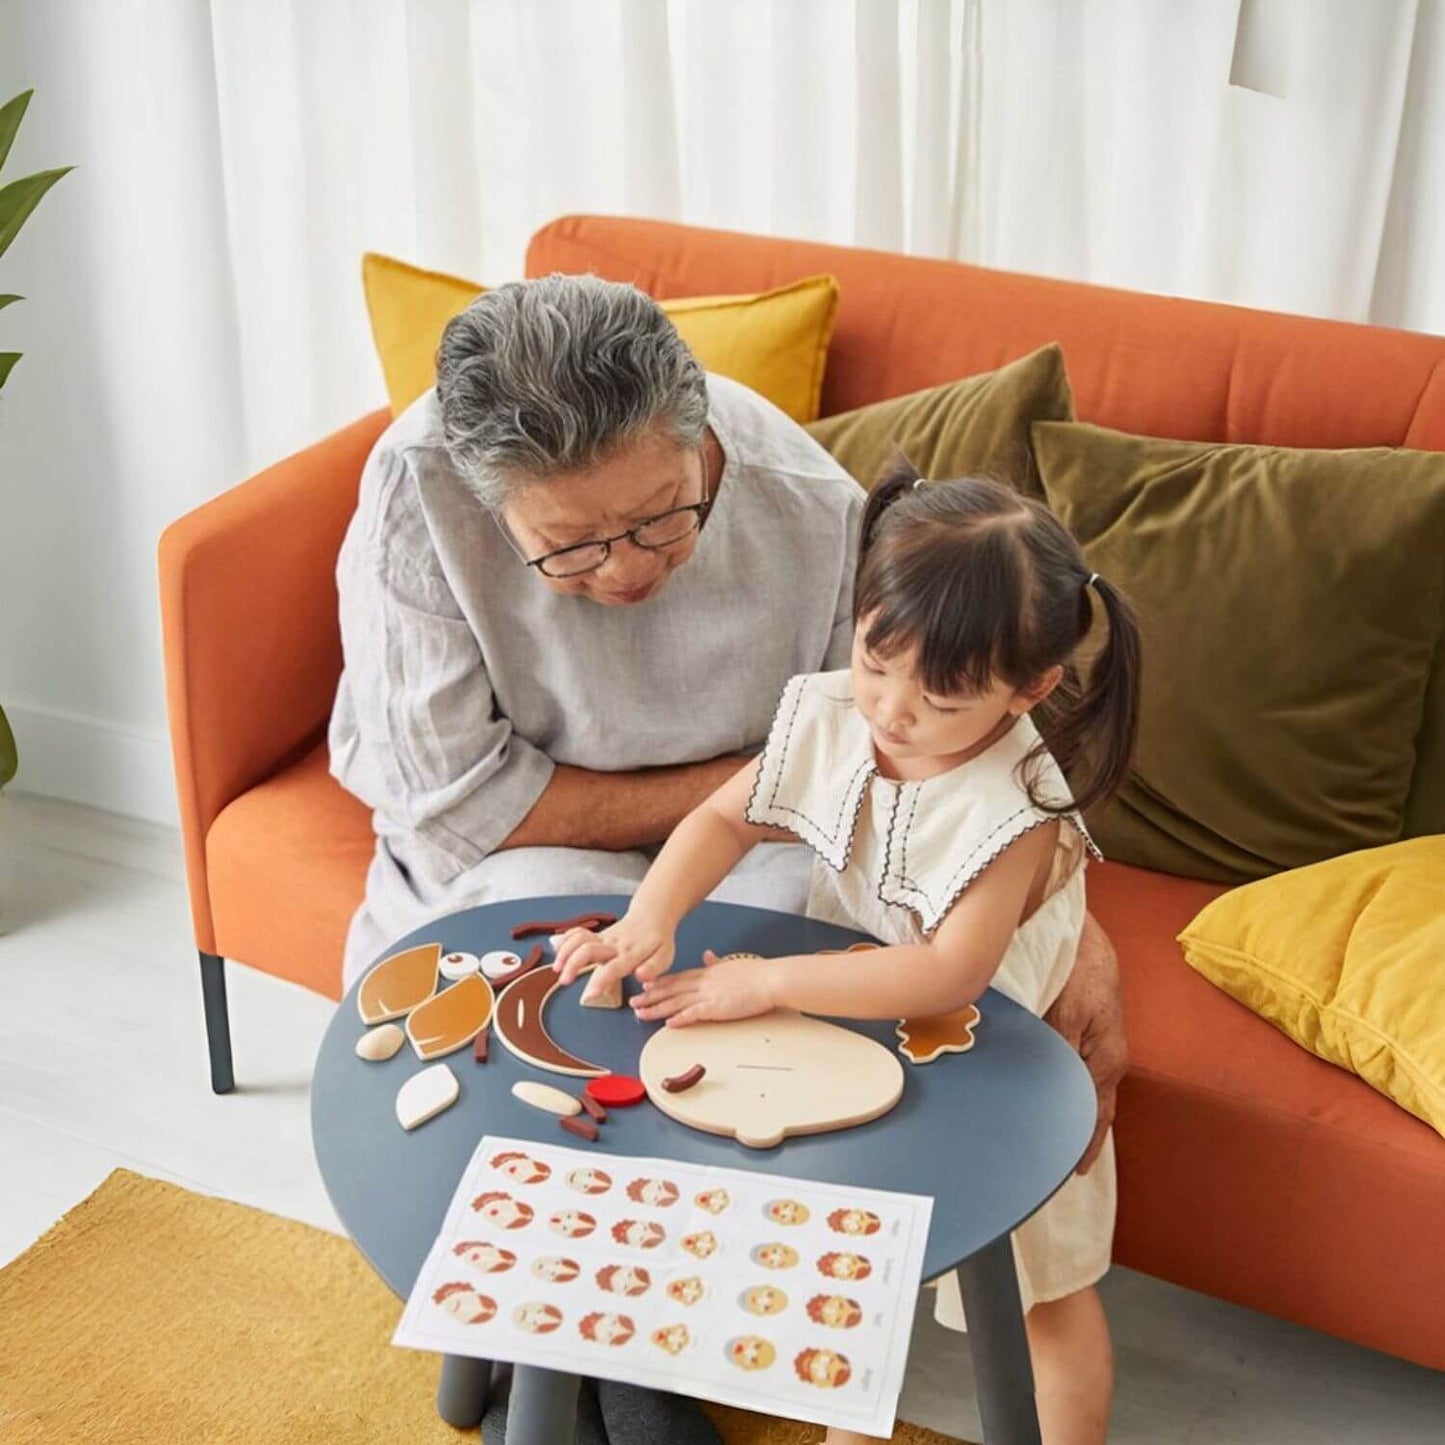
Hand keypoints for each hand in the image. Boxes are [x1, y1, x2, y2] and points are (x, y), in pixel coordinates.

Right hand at [552, 910, 675, 995]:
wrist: (652, 916)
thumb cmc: (658, 941)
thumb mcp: (665, 956)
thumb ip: (653, 968)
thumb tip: (641, 976)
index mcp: (630, 954)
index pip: (613, 967)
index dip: (601, 980)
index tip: (591, 994)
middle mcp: (614, 944)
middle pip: (588, 949)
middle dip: (573, 964)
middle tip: (565, 980)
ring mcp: (603, 937)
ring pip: (579, 939)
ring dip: (565, 953)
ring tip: (557, 969)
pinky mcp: (597, 935)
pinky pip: (578, 933)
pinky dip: (565, 939)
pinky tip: (555, 948)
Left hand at [629, 949, 778, 1026]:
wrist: (771, 978)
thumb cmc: (757, 974)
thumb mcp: (732, 963)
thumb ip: (717, 962)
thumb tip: (708, 955)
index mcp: (708, 973)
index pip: (678, 978)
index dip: (659, 983)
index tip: (645, 986)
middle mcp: (704, 983)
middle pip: (671, 990)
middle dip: (650, 996)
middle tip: (633, 1002)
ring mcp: (709, 995)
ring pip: (677, 1002)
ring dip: (657, 1009)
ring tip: (641, 1014)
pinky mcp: (718, 1007)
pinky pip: (695, 1013)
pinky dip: (680, 1019)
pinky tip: (668, 1024)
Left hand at [1045, 911, 1127, 1173]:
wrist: (1078, 926)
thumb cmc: (1080, 966)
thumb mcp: (1068, 1012)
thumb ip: (1059, 1052)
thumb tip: (1050, 1090)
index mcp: (1106, 1059)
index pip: (1096, 1116)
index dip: (1083, 1145)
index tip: (1070, 1173)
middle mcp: (1102, 1057)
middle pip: (1087, 1106)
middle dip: (1069, 1132)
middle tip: (1044, 1161)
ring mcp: (1092, 1042)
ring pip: (1074, 1086)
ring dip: (1058, 1106)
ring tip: (1035, 1133)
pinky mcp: (1078, 1027)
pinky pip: (1068, 1066)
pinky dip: (1053, 1081)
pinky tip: (1033, 1088)